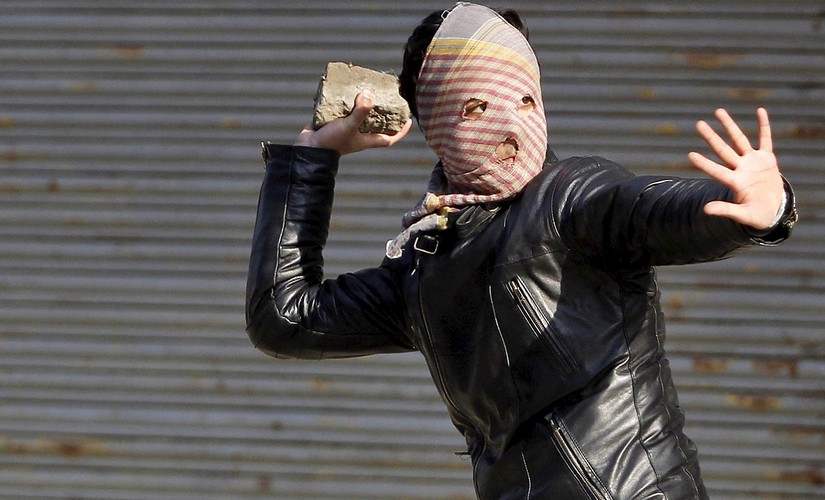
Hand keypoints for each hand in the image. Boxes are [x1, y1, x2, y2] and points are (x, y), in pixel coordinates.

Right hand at [294, 91, 411, 154]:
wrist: (308, 149)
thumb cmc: (332, 142)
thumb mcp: (349, 126)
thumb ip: (361, 112)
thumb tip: (368, 94)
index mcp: (366, 139)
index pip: (390, 138)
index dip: (400, 131)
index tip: (409, 120)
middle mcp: (358, 134)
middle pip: (376, 124)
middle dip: (383, 112)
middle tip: (389, 98)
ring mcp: (346, 129)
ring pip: (359, 115)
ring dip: (363, 104)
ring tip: (367, 89)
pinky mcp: (334, 123)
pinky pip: (343, 110)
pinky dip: (345, 101)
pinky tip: (346, 89)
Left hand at [688, 107, 783, 230]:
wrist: (773, 210)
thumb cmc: (757, 215)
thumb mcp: (743, 215)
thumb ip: (726, 210)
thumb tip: (705, 209)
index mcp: (735, 183)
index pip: (716, 171)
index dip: (705, 164)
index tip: (690, 155)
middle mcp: (741, 169)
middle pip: (723, 150)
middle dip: (711, 137)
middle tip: (698, 124)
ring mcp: (753, 162)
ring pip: (739, 140)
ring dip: (730, 126)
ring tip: (718, 111)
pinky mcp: (767, 159)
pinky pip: (766, 139)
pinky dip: (764, 126)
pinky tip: (760, 111)